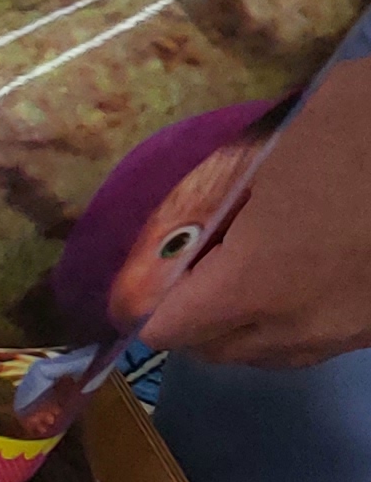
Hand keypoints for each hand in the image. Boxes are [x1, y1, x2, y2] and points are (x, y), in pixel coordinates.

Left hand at [137, 53, 370, 365]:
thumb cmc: (367, 128)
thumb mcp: (283, 137)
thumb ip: (229, 180)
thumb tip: (200, 201)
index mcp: (260, 279)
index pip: (173, 326)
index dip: (144, 307)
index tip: (134, 283)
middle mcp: (303, 323)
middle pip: (218, 350)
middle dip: (192, 320)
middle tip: (185, 274)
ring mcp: (354, 332)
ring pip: (274, 354)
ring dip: (244, 326)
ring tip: (242, 274)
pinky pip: (322, 342)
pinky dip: (295, 321)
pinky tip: (303, 274)